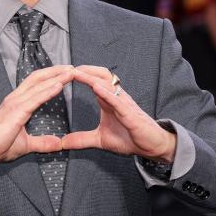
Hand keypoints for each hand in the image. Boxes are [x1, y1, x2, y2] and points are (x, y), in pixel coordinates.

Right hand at [0, 65, 74, 173]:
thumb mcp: (26, 144)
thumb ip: (42, 142)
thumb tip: (58, 144)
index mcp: (17, 103)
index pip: (36, 83)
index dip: (51, 76)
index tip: (66, 73)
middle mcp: (15, 99)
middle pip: (38, 78)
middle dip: (56, 71)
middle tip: (72, 67)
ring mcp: (14, 103)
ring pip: (38, 85)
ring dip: (56, 77)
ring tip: (71, 72)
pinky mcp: (15, 112)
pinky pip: (35, 99)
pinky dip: (48, 91)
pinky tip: (59, 86)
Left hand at [61, 66, 175, 161]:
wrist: (152, 147)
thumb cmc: (130, 139)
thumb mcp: (100, 140)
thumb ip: (81, 139)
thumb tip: (62, 143)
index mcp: (109, 101)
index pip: (95, 81)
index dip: (82, 75)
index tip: (65, 73)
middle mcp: (117, 98)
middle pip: (102, 75)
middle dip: (86, 70)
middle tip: (69, 68)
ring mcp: (124, 104)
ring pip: (109, 84)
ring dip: (91, 77)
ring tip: (77, 73)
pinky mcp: (130, 115)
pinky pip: (118, 101)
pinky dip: (106, 93)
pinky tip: (95, 88)